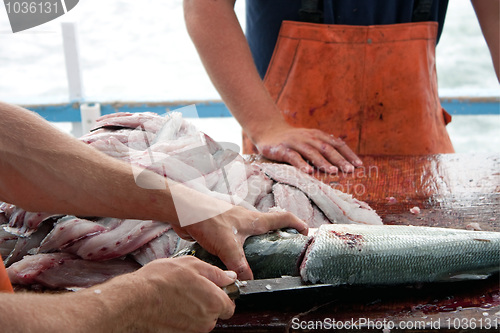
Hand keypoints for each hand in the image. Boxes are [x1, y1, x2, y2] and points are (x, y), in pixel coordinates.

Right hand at [124, 257, 236, 332]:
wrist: (134, 300)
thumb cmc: (161, 281)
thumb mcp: (192, 265)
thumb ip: (216, 273)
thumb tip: (229, 277)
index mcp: (214, 302)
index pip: (229, 305)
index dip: (222, 294)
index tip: (214, 287)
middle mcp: (206, 321)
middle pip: (215, 313)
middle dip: (207, 301)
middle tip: (191, 287)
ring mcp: (192, 331)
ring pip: (200, 319)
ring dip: (194, 308)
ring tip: (178, 294)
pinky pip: (187, 324)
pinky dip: (182, 315)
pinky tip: (171, 304)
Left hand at [173, 206, 308, 279]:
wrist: (183, 211)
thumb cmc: (207, 219)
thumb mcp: (226, 245)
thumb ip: (238, 265)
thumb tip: (248, 282)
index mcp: (254, 220)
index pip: (282, 218)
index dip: (297, 224)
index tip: (306, 232)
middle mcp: (246, 219)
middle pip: (269, 226)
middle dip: (278, 236)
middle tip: (283, 252)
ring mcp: (233, 223)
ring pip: (251, 234)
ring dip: (257, 244)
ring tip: (259, 261)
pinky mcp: (221, 228)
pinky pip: (236, 239)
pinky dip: (239, 248)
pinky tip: (233, 260)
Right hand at [255, 124, 362, 173]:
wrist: (268, 131)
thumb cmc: (293, 140)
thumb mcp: (310, 141)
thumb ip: (323, 148)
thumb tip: (343, 162)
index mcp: (318, 135)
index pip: (337, 144)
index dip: (348, 154)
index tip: (359, 165)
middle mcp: (308, 137)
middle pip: (327, 148)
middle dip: (339, 159)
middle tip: (350, 170)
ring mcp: (295, 143)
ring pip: (312, 152)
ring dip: (323, 162)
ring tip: (333, 172)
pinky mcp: (282, 149)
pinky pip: (293, 157)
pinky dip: (302, 164)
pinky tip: (309, 172)